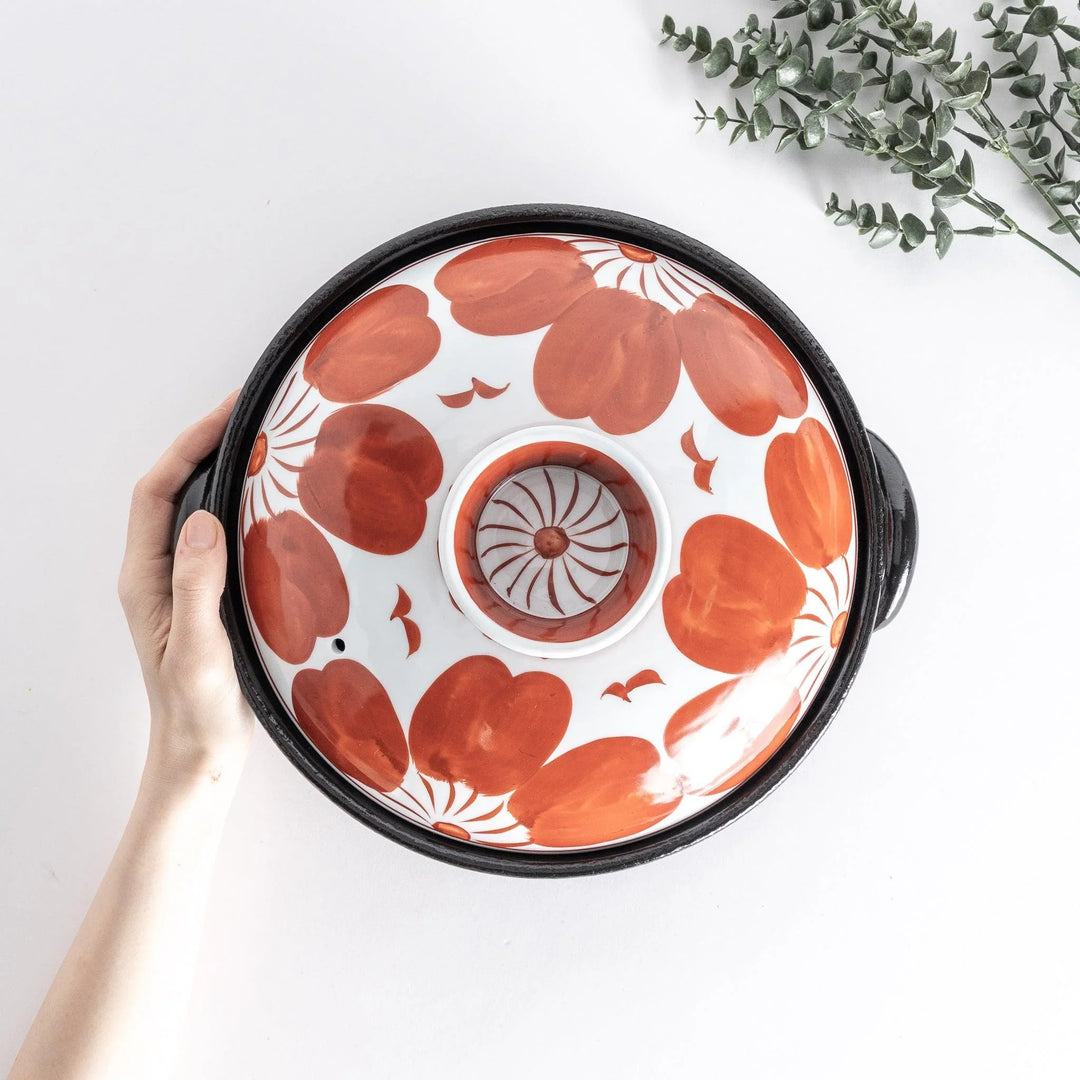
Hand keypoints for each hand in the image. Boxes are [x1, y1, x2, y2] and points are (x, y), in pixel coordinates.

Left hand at [118, 391, 253, 785]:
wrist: (204, 753)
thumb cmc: (197, 712)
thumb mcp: (197, 652)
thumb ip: (196, 588)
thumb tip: (203, 523)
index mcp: (147, 578)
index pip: (157, 492)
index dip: (188, 447)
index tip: (228, 416)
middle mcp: (161, 573)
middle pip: (175, 488)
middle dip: (208, 444)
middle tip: (254, 416)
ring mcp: (186, 583)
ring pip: (200, 509)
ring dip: (227, 472)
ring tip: (267, 447)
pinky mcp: (212, 594)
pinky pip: (224, 535)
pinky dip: (246, 507)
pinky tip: (279, 506)